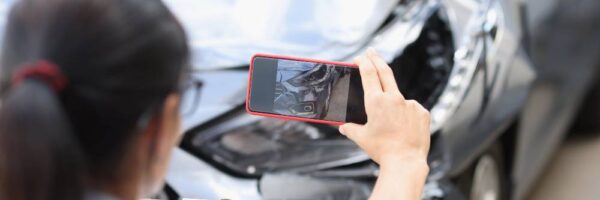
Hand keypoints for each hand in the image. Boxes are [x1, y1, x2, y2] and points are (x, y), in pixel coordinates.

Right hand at [339, 48, 430, 166]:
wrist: (405, 162)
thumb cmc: (382, 150)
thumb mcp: (362, 138)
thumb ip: (351, 129)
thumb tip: (343, 127)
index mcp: (376, 102)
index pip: (369, 73)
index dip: (364, 62)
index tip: (361, 57)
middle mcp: (394, 98)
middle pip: (385, 72)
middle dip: (376, 59)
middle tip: (372, 52)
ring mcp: (410, 104)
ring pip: (398, 98)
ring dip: (392, 105)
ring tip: (390, 126)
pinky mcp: (422, 112)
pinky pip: (411, 109)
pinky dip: (405, 115)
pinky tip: (403, 129)